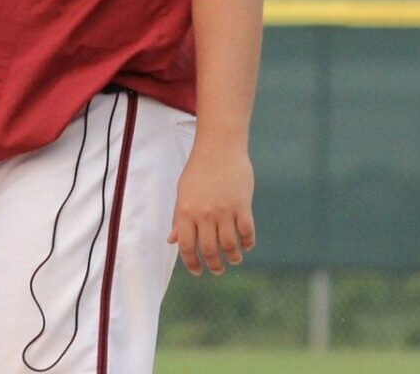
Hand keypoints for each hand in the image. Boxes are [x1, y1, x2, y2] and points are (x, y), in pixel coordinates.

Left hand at [169, 141, 255, 275]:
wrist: (219, 147)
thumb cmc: (198, 170)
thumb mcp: (182, 193)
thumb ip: (178, 218)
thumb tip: (172, 241)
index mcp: (185, 211)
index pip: (186, 246)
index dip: (191, 263)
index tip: (197, 270)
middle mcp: (204, 214)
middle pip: (209, 250)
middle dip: (214, 265)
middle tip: (218, 270)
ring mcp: (224, 211)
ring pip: (230, 245)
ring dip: (233, 257)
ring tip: (234, 260)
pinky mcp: (243, 206)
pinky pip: (247, 232)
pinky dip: (248, 243)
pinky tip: (246, 245)